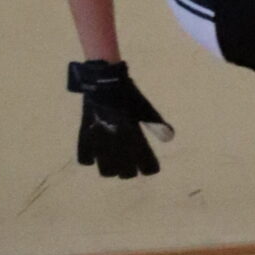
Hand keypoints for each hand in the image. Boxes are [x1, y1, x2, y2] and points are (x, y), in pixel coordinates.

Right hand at [68, 60, 172, 179]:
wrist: (104, 80)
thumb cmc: (128, 94)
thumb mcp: (145, 107)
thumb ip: (156, 124)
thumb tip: (170, 138)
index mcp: (134, 133)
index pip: (146, 162)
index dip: (149, 167)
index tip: (150, 168)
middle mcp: (117, 141)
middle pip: (126, 173)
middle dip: (131, 171)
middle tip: (132, 166)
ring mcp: (99, 140)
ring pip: (106, 171)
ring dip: (112, 170)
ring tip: (114, 165)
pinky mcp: (84, 136)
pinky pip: (85, 158)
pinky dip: (90, 159)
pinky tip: (95, 156)